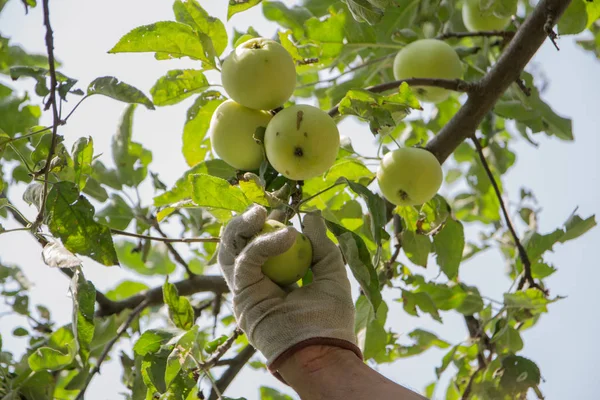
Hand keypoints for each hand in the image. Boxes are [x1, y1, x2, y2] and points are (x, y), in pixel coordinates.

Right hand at [217, 205, 361, 374]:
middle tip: (260, 208)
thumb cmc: (330, 319)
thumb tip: (312, 215)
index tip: (280, 209)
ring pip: (229, 252)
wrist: (323, 352)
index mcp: (274, 279)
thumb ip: (321, 246)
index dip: (264, 226)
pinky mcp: (243, 297)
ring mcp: (246, 291)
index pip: (258, 245)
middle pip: (236, 247)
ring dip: (241, 228)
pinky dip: (263, 245)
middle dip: (244, 224)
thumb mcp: (331, 274)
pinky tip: (285, 236)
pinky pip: (245, 263)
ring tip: (260, 213)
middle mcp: (255, 284)